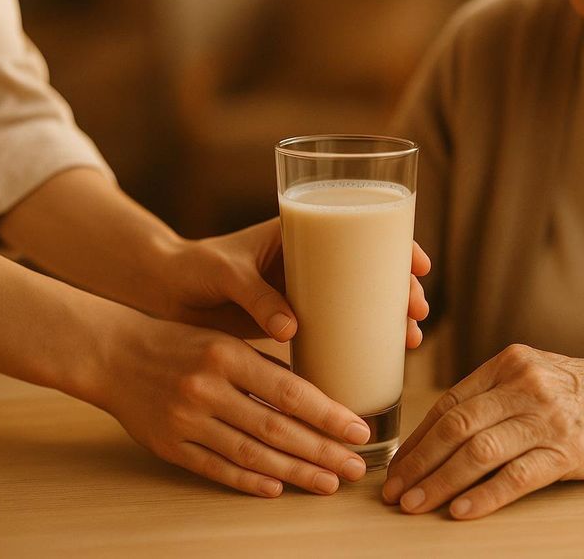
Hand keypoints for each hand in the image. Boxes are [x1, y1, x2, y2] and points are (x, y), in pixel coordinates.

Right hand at [101, 316, 375, 496]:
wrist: (113, 354)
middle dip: (321, 451)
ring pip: (251, 453)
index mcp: (226, 354)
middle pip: (276, 428)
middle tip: (356, 466)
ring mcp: (185, 420)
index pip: (290, 391)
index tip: (359, 431)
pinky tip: (278, 488)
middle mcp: (207, 388)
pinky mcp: (168, 445)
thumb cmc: (180, 342)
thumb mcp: (224, 340)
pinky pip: (216, 468)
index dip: (328, 415)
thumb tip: (318, 398)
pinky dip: (249, 480)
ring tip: (328, 482)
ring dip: (294, 472)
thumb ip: (265, 367)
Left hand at [155, 218, 431, 345]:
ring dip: (391, 316)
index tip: (418, 265)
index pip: (359, 225)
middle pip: (371, 267)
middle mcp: (310, 257)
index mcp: (297, 230)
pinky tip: (384, 356)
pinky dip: (363, 337)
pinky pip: (340, 324)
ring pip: (362, 298)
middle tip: (417, 312)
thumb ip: (255, 296)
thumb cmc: (192, 269)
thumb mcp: (224, 274)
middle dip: (402, 288)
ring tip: (411, 340)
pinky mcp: (296, 316)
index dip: (396, 243)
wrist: (165, 294)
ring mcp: (305, 289)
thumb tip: (294, 328)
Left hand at [382, 344, 583, 518]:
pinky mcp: (568, 451)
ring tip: (416, 505)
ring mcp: (548, 418)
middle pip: (457, 427)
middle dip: (419, 462)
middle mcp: (526, 385)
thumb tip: (430, 439)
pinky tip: (461, 511)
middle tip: (395, 492)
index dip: (417, 439)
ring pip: (480, 452)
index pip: (449, 404)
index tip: (396, 467)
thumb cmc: (571, 393)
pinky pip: (518, 476)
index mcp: (509, 363)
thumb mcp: (529, 376)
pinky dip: (486, 496)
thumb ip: (487, 396)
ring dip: (441, 482)